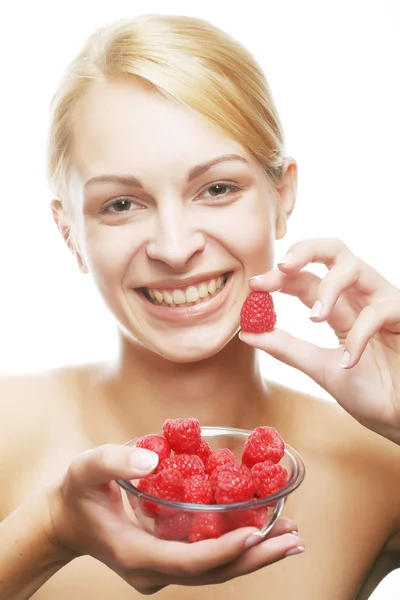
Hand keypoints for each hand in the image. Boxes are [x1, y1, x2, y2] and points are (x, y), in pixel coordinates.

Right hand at [44, 444, 303, 593]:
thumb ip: (115, 461)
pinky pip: (209, 556)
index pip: (188, 562)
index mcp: (136, 554)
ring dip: (254, 554)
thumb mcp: (86, 468)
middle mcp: (154, 570)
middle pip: (213, 572)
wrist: (66, 521)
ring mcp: (163, 568)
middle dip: (255, 557)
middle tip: (294, 540)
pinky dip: (238, 545)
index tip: (257, 534)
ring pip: (215, 569)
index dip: (223, 551)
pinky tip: (264, 530)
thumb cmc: (77, 493)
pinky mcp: (170, 558)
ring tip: (292, 536)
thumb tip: (154, 459)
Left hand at [240, 238, 399, 443]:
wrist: (398, 417)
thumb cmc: (368, 391)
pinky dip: (359, 335)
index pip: (305, 279)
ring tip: (314, 317)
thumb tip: (247, 332)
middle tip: (283, 266)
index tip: (254, 285)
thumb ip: (286, 348)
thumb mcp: (318, 367)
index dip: (279, 278)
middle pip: (333, 251)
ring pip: (354, 267)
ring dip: (328, 287)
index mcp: (339, 307)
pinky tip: (349, 361)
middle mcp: (359, 297)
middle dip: (305, 251)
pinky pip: (377, 311)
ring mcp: (383, 302)